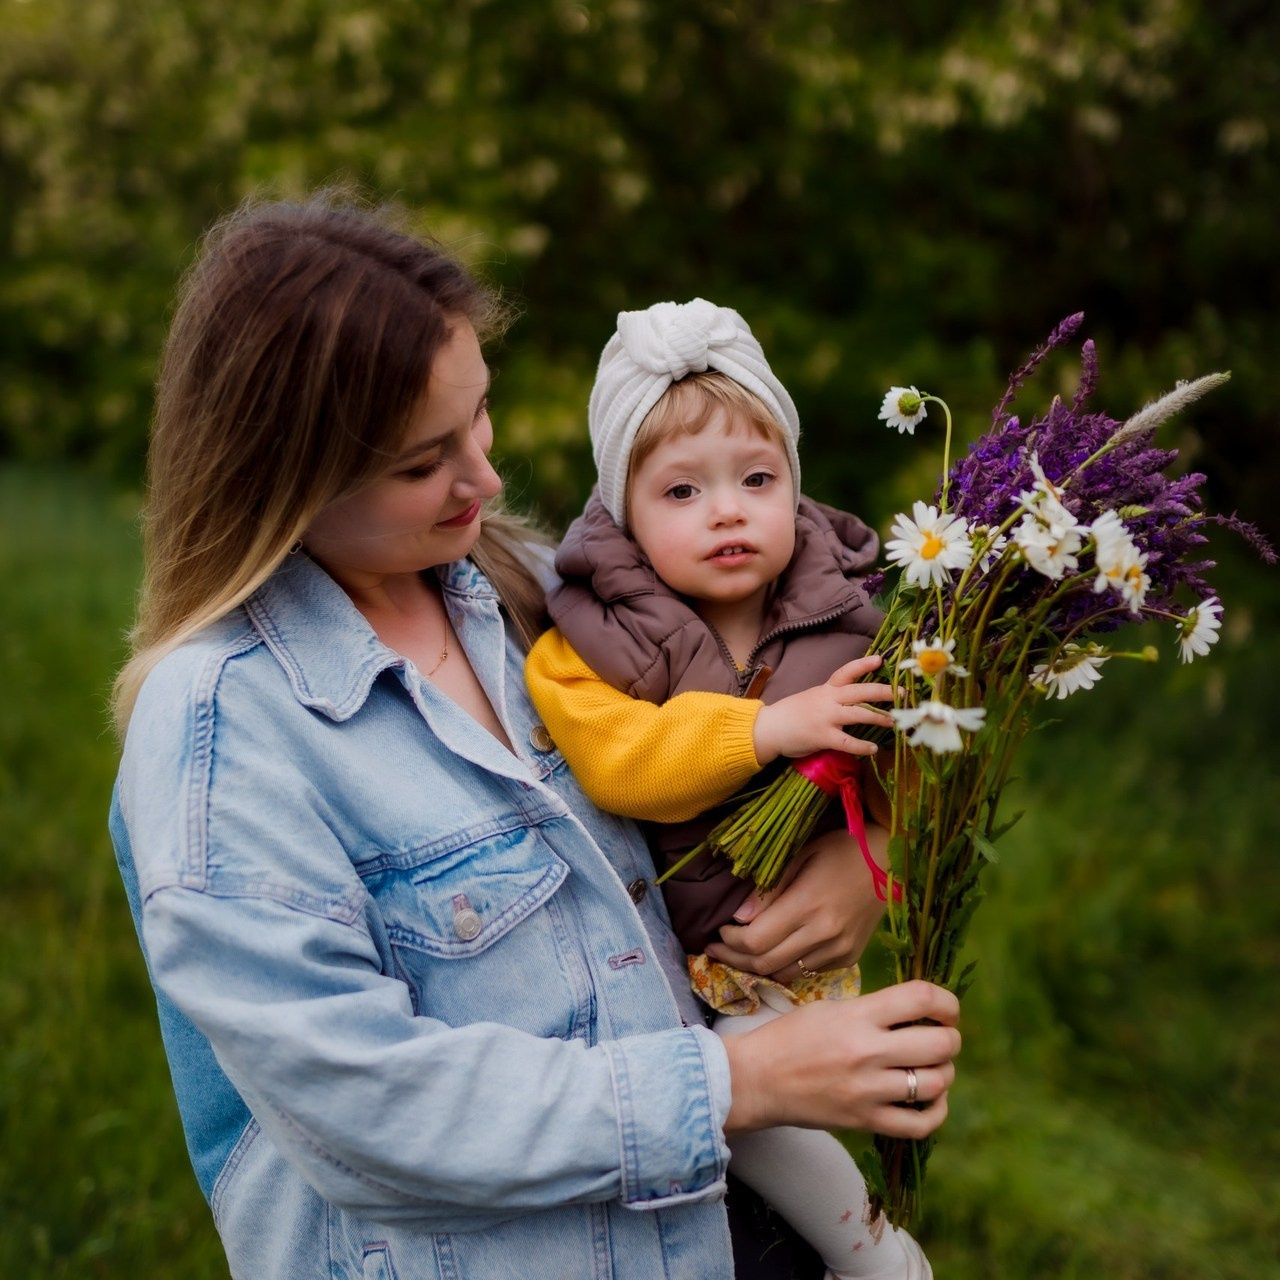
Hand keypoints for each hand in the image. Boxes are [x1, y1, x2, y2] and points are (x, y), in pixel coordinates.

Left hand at [705, 826, 887, 979]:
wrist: (890, 859)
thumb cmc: (841, 848)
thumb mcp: (800, 855)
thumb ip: (768, 890)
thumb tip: (738, 917)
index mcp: (808, 906)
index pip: (756, 941)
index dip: (730, 941)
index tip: (719, 929)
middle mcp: (825, 935)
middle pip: (765, 964)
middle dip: (734, 958)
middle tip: (717, 947)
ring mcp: (839, 950)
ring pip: (785, 974)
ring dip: (757, 967)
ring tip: (739, 953)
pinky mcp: (849, 958)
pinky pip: (807, 971)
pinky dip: (785, 965)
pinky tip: (774, 951)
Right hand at [722, 979, 960, 1137]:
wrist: (757, 1079)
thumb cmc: (791, 1037)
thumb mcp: (831, 1008)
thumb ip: (874, 1009)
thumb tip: (918, 1013)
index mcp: (858, 1015)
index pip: (921, 998)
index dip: (947, 1002)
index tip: (945, 1009)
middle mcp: (868, 1051)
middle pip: (940, 1044)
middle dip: (950, 1039)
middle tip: (941, 1038)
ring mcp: (869, 1090)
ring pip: (937, 1083)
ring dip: (943, 1073)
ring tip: (932, 1068)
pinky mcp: (866, 1121)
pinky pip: (921, 1124)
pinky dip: (936, 1111)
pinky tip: (929, 1100)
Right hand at [752, 654, 894, 763]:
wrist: (770, 728)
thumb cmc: (791, 714)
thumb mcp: (812, 698)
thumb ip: (831, 697)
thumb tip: (854, 699)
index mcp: (825, 689)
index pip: (846, 672)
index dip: (863, 665)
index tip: (881, 659)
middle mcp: (828, 700)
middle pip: (860, 691)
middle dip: (883, 691)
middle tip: (902, 693)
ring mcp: (826, 718)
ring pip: (858, 714)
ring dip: (879, 718)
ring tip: (894, 722)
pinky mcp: (822, 737)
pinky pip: (847, 741)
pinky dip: (861, 746)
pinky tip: (873, 749)